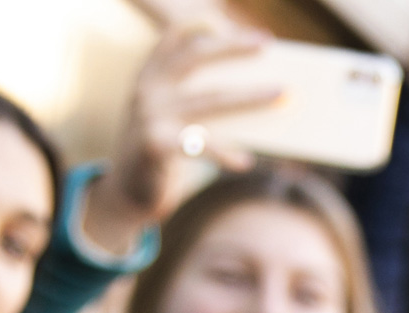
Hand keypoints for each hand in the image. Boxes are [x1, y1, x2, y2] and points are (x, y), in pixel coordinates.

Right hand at [83, 15, 274, 255]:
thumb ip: (199, 98)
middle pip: (196, 57)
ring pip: (210, 100)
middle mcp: (148, 90)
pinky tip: (245, 161)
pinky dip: (223, 153)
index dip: (202, 23)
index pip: (174, 37)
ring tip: (282, 95)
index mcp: (150, 76)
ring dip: (251, 96)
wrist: (126, 195)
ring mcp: (149, 116)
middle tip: (266, 44)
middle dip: (233, 48)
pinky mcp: (154, 146)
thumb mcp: (173, 118)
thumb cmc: (161, 153)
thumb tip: (256, 90)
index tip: (228, 20)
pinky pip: (198, 146)